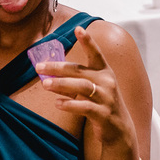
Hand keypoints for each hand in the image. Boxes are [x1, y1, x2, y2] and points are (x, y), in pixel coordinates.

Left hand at [37, 25, 134, 146]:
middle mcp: (107, 82)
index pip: (96, 54)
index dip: (88, 41)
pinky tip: (57, 103)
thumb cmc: (102, 106)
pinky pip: (84, 107)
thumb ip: (72, 82)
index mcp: (105, 72)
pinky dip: (69, 104)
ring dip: (61, 84)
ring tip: (44, 84)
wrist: (120, 130)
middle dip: (57, 67)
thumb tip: (48, 77)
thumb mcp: (90, 91)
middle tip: (39, 67)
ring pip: (81, 87)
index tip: (78, 29)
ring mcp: (106, 98)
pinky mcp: (103, 114)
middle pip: (79, 70)